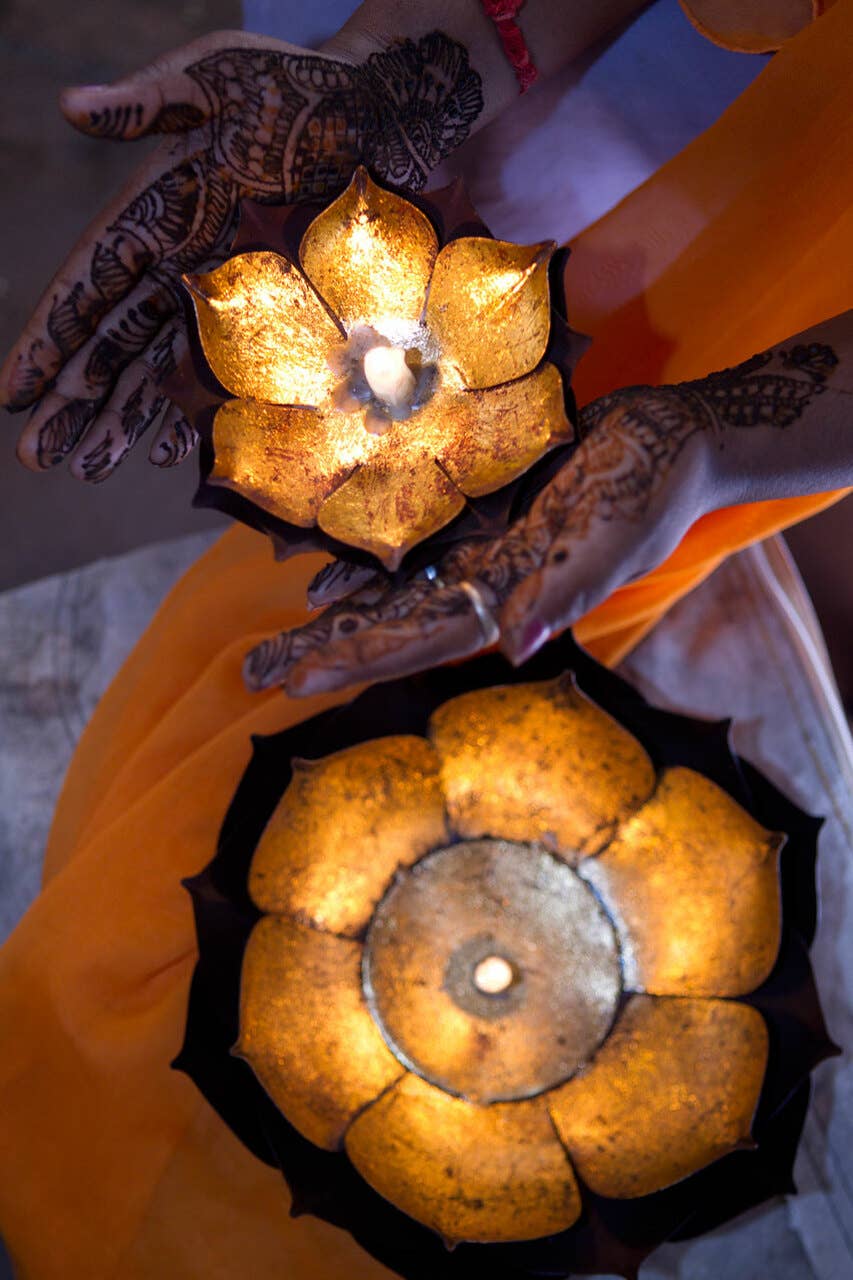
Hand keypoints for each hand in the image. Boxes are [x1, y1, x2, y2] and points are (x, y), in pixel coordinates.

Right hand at [1, 28, 482, 479]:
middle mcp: (186, 266)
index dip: (51, 337)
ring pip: (163, 374)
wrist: (392, 113)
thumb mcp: (224, 75)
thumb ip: (153, 99)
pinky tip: (170, 457)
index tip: (14, 387)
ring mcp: (234, 300)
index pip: (90, 287)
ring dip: (123, 424)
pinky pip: (230, 379)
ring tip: (86, 470)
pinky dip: (199, 417)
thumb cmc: (306, 86)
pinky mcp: (283, 319)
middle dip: (72, 401)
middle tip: (35, 454)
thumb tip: (71, 107)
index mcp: (159, 214)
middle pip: (115, 346)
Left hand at [246, 317, 852, 695]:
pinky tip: (321, 571)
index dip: (355, 661)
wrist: (676, 442)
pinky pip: (410, 545)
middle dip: (326, 653)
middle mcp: (483, 585)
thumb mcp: (613, 540)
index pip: (415, 642)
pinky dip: (366, 559)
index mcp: (508, 599)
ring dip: (334, 616)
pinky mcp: (481, 515)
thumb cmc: (653, 492)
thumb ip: (562, 593)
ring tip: (275, 640)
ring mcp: (479, 553)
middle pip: (389, 628)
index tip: (292, 683)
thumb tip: (511, 647)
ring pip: (391, 592)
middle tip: (255, 674)